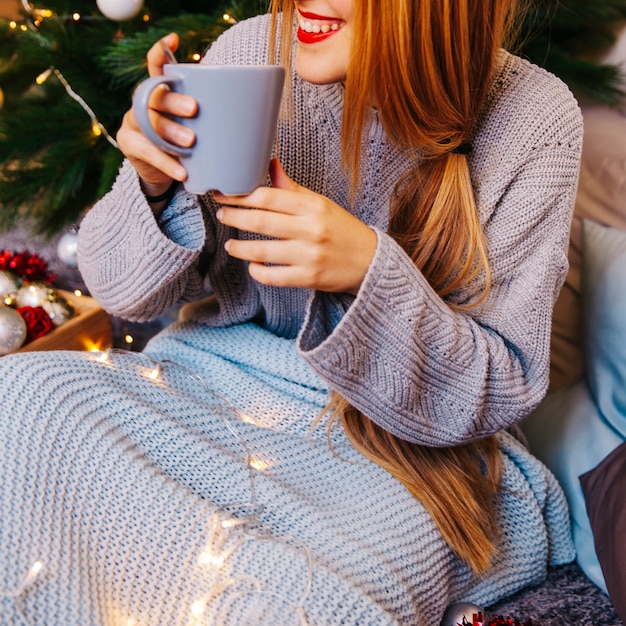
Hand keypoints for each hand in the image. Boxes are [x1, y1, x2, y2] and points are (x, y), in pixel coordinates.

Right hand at [116, 33, 195, 195]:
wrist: (166, 173)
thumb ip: (211, 115)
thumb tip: (254, 109)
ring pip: (149, 122)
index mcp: (160, 91)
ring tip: (190, 142)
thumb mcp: (199, 127)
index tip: (174, 39)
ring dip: (170, 131)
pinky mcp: (129, 144)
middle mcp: (143, 102)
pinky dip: (167, 162)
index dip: (161, 52)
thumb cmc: (190, 144)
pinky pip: (148, 152)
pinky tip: (182, 172)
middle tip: (194, 108)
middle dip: (174, 101)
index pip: (156, 66)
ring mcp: (133, 122)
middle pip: (154, 95)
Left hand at [214, 159, 377, 294]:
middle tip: (221, 214)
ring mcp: (309, 256)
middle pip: (261, 221)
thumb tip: (270, 164)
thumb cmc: (343, 230)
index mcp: (313, 207)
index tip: (225, 194)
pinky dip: (258, 272)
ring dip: (240, 248)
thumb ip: (292, 189)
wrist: (371, 261)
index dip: (241, 195)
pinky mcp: (309, 278)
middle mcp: (311, 230)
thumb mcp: (321, 204)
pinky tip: (252, 266)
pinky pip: (274, 277)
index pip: (269, 197)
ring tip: (230, 244)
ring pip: (263, 251)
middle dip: (234, 217)